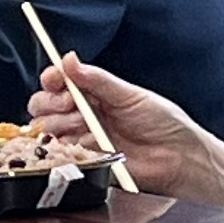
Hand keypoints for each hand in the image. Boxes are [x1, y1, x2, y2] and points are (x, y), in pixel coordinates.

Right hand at [35, 52, 223, 199]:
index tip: (55, 79)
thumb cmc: (164, 124)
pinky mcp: (86, 162)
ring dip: (61, 123)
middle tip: (70, 104)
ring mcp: (83, 138)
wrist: (179, 158)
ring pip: (48, 129)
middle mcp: (84, 114)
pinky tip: (86, 144)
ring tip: (86, 125)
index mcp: (95, 93)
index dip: (52, 79)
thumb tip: (69, 60)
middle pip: (44, 105)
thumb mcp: (131, 95)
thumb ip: (98, 80)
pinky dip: (67, 147)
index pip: (59, 82)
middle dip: (51, 102)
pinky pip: (61, 155)